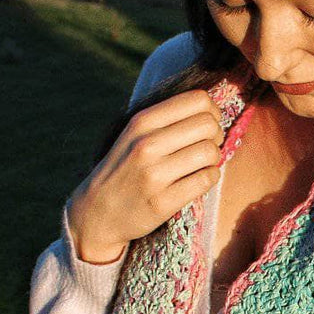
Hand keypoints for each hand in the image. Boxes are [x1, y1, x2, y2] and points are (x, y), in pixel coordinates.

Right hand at [67, 89, 226, 261]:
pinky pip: (206, 179)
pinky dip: (210, 178)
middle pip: (209, 124)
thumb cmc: (124, 169)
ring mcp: (154, 175)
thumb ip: (166, 118)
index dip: (211, 112)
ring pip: (210, 152)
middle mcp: (146, 145)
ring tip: (201, 165)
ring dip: (214, 159)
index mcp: (141, 122)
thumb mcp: (134, 134)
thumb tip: (211, 106)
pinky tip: (197, 180)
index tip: (204, 126)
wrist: (98, 213)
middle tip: (206, 146)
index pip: (198, 100)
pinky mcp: (163, 202)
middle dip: (216, 135)